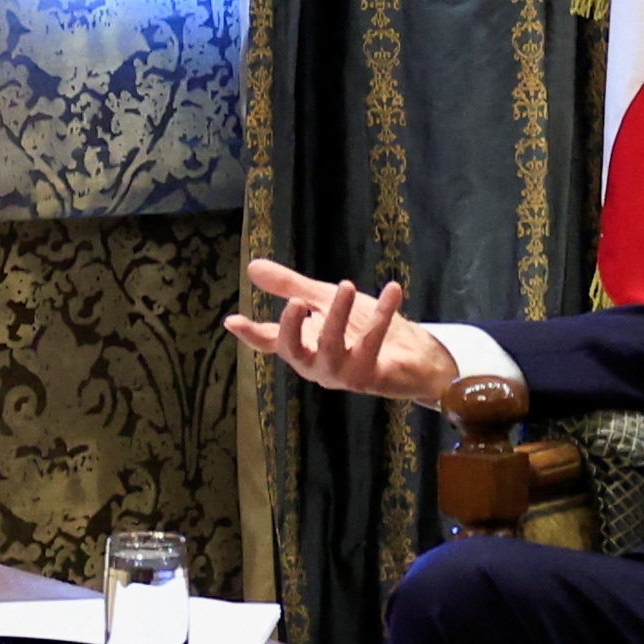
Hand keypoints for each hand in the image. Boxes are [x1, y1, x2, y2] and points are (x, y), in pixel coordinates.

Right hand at [224, 258, 466, 410]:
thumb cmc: (363, 329)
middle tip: (296, 299)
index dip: (250, 333)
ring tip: (345, 285)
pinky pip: (372, 342)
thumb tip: (252, 266)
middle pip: (294, 350)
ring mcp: (342, 374)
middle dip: (292, 326)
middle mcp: (317, 365)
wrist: (411, 355)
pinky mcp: (369, 377)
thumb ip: (291, 286)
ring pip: (332, 347)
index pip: (270, 341)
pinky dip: (382, 313)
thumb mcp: (325, 300)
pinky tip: (392, 289)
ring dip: (338, 315)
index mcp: (303, 347)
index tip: (232, 320)